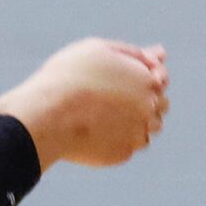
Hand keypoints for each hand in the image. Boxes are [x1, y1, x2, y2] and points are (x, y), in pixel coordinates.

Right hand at [0, 38, 168, 169]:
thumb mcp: (97, 51)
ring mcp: (137, 133)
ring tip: (98, 119)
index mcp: (146, 80)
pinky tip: (91, 135)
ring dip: (131, 126)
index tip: (114, 83)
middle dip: (140, 104)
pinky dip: (112, 143)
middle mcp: (149, 108)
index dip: (140, 80)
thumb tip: (161, 53)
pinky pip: (124, 148)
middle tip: (106, 102)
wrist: (44, 115)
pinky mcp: (121, 154)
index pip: (160, 80)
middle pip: (158, 108)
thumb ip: (133, 53)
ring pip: (145, 131)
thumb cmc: (67, 78)